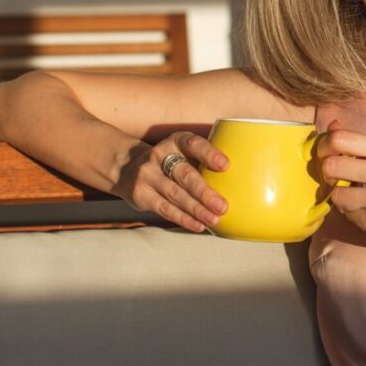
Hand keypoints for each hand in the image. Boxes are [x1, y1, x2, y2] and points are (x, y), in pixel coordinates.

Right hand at [113, 132, 228, 232]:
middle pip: (184, 174)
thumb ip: (203, 161)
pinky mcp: (141, 194)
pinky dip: (183, 218)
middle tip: (223, 206)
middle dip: (205, 192)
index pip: (193, 143)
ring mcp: (147, 175)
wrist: (126, 166)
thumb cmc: (170, 161)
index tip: (225, 165)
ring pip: (175, 195)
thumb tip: (239, 181)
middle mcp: (159, 155)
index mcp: (175, 141)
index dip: (209, 154)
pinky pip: (165, 209)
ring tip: (215, 219)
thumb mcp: (182, 151)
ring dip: (197, 209)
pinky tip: (199, 225)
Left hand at [318, 120, 365, 259]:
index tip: (327, 154)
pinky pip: (347, 214)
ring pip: (336, 193)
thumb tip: (331, 126)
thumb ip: (364, 144)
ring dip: (342, 197)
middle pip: (331, 165)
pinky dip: (353, 214)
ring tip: (360, 198)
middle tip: (337, 178)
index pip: (341, 138)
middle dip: (328, 173)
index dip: (325, 146)